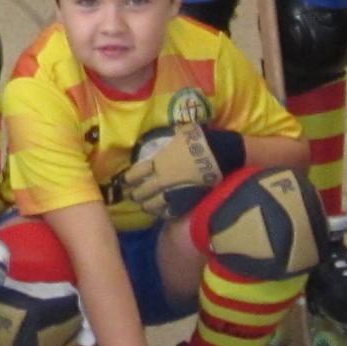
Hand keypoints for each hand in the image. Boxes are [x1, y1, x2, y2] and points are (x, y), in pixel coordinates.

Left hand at [106, 121, 237, 221]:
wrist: (223, 155)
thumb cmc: (202, 140)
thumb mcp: (182, 132)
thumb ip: (170, 137)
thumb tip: (166, 132)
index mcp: (160, 161)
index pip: (137, 172)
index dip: (128, 178)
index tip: (122, 181)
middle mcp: (163, 178)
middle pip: (142, 191)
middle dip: (135, 194)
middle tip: (132, 196)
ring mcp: (174, 192)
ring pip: (154, 204)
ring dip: (147, 206)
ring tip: (145, 206)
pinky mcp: (187, 201)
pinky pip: (171, 211)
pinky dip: (164, 213)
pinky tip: (162, 213)